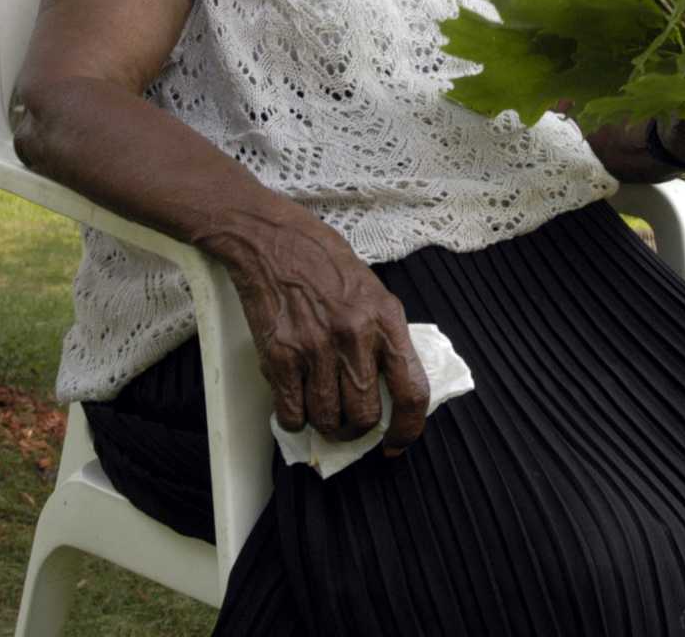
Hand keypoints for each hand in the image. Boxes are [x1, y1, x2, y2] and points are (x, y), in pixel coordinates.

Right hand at [198, 211, 430, 453]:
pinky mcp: (280, 355)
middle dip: (357, 429)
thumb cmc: (323, 262)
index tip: (397, 443)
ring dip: (326, 425)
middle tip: (348, 422)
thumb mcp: (372, 291)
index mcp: (386, 319)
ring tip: (320, 407)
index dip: (408, 429)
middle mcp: (354, 336)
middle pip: (366, 415)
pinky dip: (295, 417)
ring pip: (329, 420)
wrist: (272, 240)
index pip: (412, 391)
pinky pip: (292, 412)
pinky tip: (295, 400)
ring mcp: (316, 348)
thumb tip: (391, 387)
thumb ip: (384, 336)